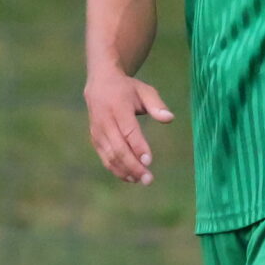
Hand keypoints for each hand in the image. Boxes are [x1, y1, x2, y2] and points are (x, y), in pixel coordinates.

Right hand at [85, 67, 174, 185]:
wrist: (100, 84)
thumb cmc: (128, 89)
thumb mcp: (144, 91)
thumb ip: (157, 105)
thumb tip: (170, 118)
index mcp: (118, 106)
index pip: (128, 131)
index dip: (138, 147)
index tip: (149, 161)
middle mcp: (105, 120)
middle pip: (118, 148)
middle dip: (133, 166)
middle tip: (149, 179)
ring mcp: (97, 131)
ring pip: (110, 156)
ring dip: (125, 170)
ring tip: (141, 180)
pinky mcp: (95, 139)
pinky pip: (105, 158)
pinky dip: (116, 169)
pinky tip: (130, 177)